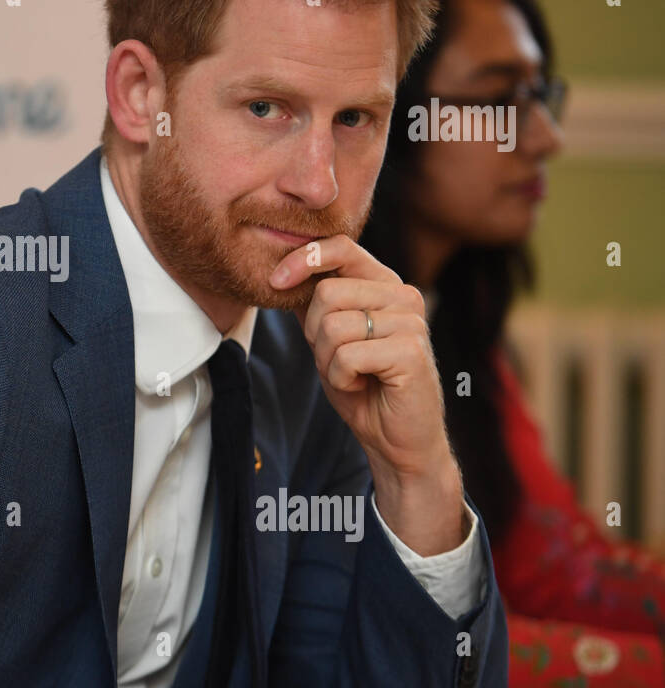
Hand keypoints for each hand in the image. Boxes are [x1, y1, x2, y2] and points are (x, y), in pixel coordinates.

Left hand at [269, 235, 466, 554]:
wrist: (397, 439)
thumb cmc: (363, 386)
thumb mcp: (328, 338)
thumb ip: (314, 303)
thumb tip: (280, 270)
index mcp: (385, 285)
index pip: (342, 248)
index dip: (304, 259)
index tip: (275, 282)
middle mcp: (404, 295)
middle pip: (327, 293)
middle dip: (314, 333)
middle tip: (336, 359)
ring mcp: (411, 322)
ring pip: (333, 325)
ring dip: (328, 359)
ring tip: (352, 374)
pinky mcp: (411, 352)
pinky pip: (347, 355)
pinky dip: (341, 378)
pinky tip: (362, 386)